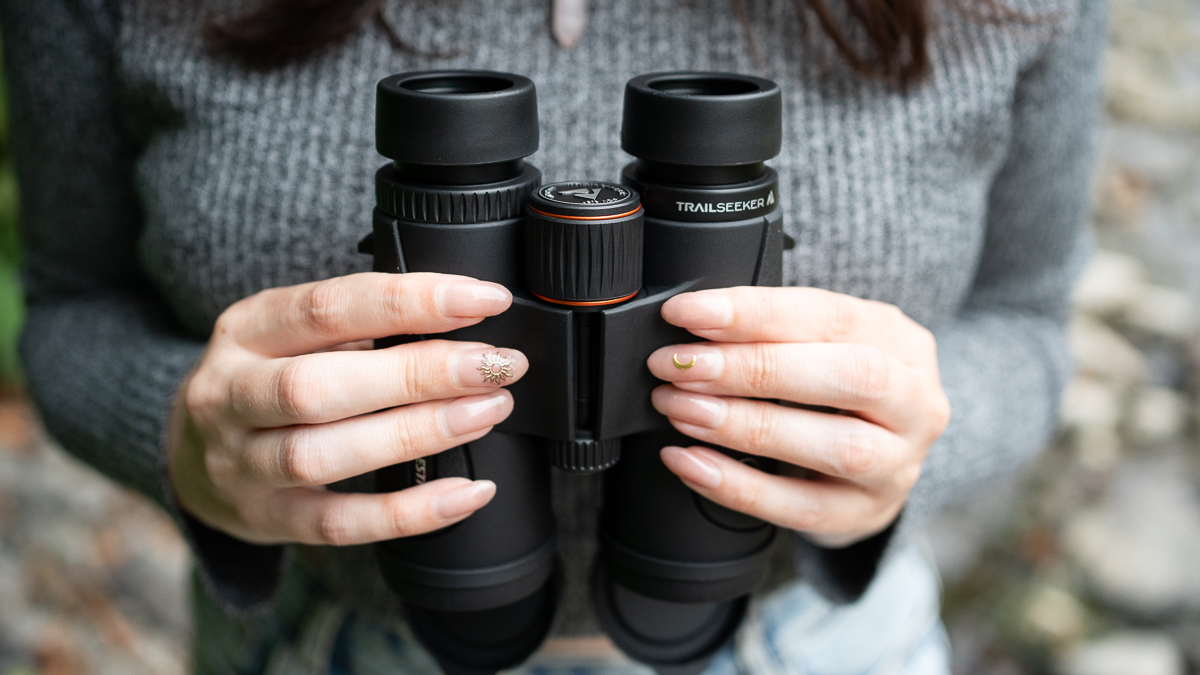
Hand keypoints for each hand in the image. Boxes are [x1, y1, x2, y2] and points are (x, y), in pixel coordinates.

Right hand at [168, 272, 528, 545]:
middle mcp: (230, 396)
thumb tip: (462, 316)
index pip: (328, 307)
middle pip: (317, 388)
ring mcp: (241, 466)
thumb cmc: (267, 377)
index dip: (411, 301)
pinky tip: (467, 493)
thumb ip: (357, 324)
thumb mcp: (290, 332)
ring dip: (416, 434)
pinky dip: (410, 512)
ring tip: (487, 412)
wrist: (191, 454)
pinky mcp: (268, 521)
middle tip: (495, 365)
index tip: (483, 299)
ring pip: (323, 456)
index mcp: (246, 330)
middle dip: (418, 373)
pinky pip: (341, 525)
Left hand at [647, 287, 950, 547]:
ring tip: (681, 410)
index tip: (686, 313)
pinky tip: (691, 463)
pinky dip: (738, 486)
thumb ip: (771, 332)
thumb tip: (690, 324)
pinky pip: (802, 509)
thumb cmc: (832, 389)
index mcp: (900, 343)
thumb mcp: (820, 346)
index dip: (753, 312)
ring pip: (835, 447)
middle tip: (680, 366)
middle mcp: (914, 404)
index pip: (830, 316)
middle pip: (848, 377)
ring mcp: (897, 466)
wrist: (873, 462)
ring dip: (746, 426)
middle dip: (753, 368)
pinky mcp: (864, 515)